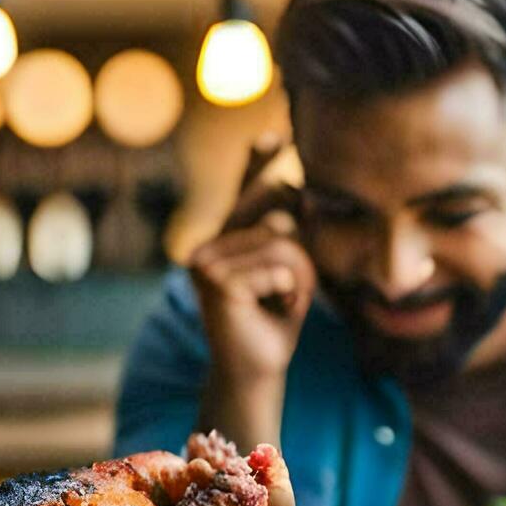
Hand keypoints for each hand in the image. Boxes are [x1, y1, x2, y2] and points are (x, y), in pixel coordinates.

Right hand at [189, 139, 315, 384]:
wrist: (258, 369)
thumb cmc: (274, 321)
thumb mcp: (290, 271)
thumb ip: (290, 233)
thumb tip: (295, 191)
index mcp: (224, 237)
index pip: (245, 192)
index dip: (257, 162)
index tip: (273, 136)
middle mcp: (208, 243)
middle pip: (277, 216)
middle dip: (301, 254)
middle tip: (289, 291)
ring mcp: (205, 260)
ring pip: (282, 243)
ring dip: (298, 278)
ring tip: (281, 303)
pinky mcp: (215, 280)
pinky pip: (278, 269)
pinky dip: (288, 292)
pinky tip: (272, 310)